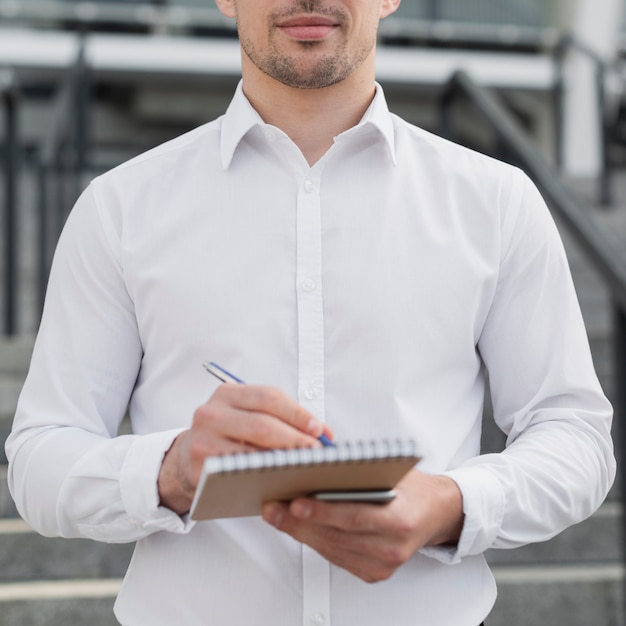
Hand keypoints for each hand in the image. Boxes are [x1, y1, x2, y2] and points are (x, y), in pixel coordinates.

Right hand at [158, 384, 332, 514]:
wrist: (186, 461)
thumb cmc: (229, 437)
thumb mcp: (249, 418)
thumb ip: (284, 420)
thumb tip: (325, 433)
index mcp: (227, 393)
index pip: (269, 397)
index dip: (297, 413)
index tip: (319, 429)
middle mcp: (211, 412)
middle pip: (262, 424)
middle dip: (295, 439)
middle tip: (317, 453)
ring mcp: (202, 440)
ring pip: (250, 450)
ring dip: (282, 460)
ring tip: (304, 466)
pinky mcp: (199, 469)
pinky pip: (237, 473)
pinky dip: (262, 475)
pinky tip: (280, 479)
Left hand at [262, 470, 463, 582]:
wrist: (436, 513)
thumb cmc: (413, 488)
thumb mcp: (392, 470)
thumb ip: (360, 469)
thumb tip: (318, 459)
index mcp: (400, 520)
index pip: (354, 517)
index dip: (322, 512)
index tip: (295, 502)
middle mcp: (392, 547)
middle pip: (336, 536)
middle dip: (298, 521)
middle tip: (273, 505)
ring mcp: (382, 564)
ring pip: (330, 549)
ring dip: (300, 532)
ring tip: (278, 513)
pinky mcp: (373, 573)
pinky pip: (336, 557)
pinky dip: (315, 540)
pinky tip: (298, 527)